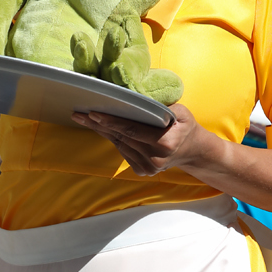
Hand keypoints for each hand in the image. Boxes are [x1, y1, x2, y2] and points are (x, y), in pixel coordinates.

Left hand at [72, 104, 217, 176]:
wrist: (193, 151)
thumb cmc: (185, 127)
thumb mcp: (182, 112)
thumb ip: (162, 107)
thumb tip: (137, 99)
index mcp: (165, 144)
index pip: (132, 130)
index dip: (111, 122)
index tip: (93, 114)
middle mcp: (155, 159)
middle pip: (122, 138)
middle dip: (99, 125)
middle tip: (79, 114)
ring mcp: (148, 168)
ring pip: (120, 145)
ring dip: (102, 132)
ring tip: (85, 119)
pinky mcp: (142, 171)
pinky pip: (123, 152)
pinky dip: (113, 140)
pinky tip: (101, 129)